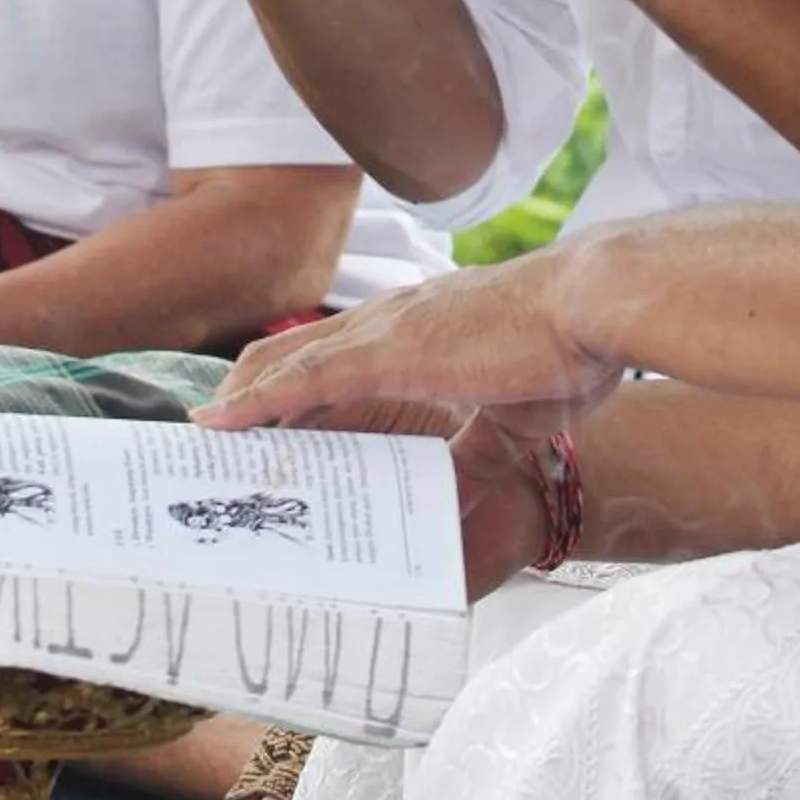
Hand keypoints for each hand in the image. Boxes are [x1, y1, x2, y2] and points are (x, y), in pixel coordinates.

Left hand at [200, 252, 621, 442]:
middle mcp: (393, 320)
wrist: (593, 306)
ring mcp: (386, 332)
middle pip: (298, 352)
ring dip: (243, 398)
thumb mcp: (518, 414)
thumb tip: (462, 493)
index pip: (342, 354)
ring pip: (288, 363)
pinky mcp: (388, 352)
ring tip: (206, 434)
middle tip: (219, 431)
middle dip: (254, 389)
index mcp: (423, 329)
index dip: (298, 382)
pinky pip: (302, 380)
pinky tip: (223, 422)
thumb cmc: (570, 348)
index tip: (267, 415)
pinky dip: (257, 402)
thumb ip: (482, 448)